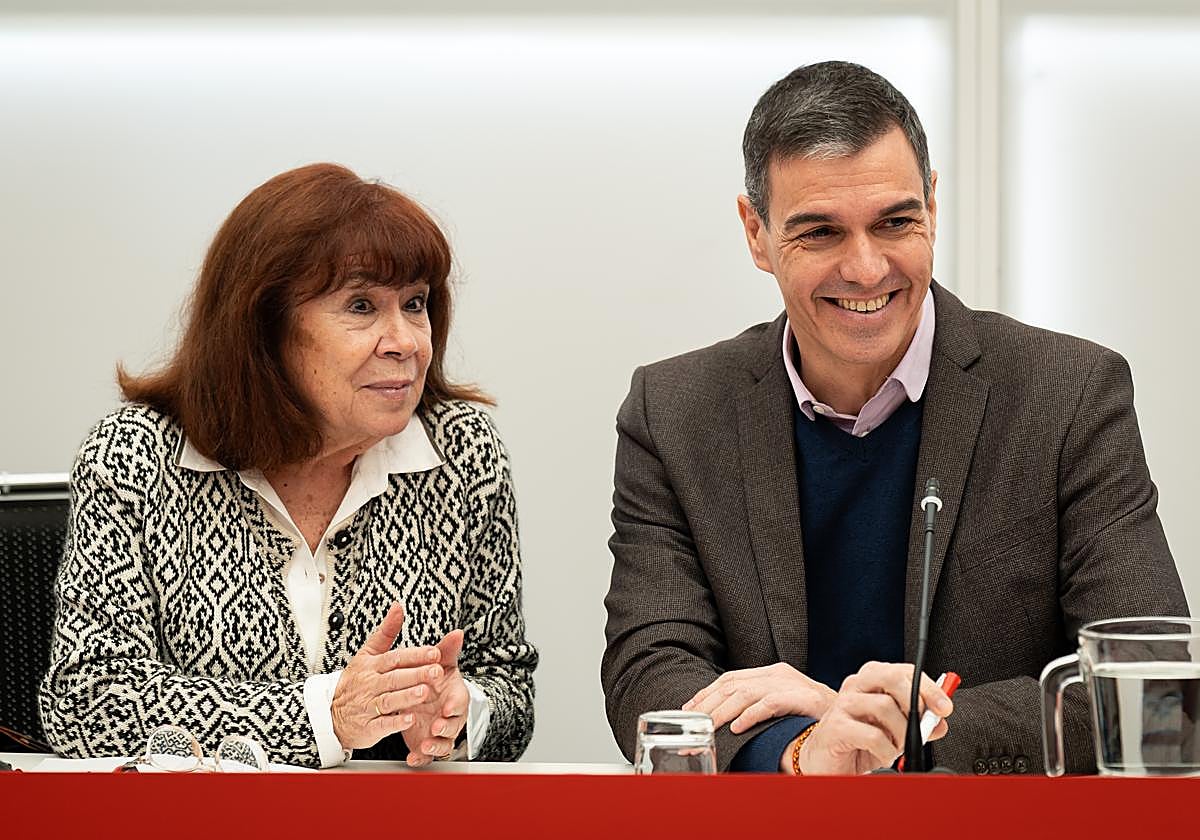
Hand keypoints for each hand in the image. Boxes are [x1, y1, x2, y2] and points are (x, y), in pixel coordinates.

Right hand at [331, 603, 443, 749]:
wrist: (329, 713)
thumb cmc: (355, 681)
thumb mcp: (367, 653)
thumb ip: (386, 632)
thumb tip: (398, 606)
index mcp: (372, 665)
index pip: (396, 657)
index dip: (416, 655)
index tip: (435, 652)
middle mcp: (370, 684)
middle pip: (395, 677)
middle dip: (417, 674)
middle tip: (437, 671)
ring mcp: (367, 706)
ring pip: (389, 700)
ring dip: (407, 696)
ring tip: (425, 692)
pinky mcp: (367, 727)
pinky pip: (381, 725)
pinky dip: (395, 723)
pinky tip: (410, 719)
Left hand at [401, 628, 469, 766]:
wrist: (429, 699)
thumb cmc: (436, 681)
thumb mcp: (441, 664)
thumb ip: (447, 651)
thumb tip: (457, 632)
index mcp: (454, 697)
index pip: (460, 701)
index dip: (455, 705)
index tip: (448, 707)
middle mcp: (450, 717)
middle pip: (454, 725)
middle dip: (446, 727)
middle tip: (436, 726)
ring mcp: (439, 732)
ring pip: (443, 743)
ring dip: (435, 745)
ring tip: (425, 745)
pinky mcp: (427, 744)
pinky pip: (427, 756)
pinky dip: (421, 758)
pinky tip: (412, 758)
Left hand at [683, 663, 836, 732]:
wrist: (857, 720)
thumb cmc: (816, 721)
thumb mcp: (783, 709)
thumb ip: (758, 708)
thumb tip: (725, 722)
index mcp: (772, 674)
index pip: (730, 679)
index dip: (706, 694)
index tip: (689, 711)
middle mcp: (779, 674)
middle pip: (731, 685)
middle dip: (707, 705)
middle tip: (691, 725)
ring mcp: (793, 683)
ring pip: (745, 693)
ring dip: (721, 712)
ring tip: (708, 728)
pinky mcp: (806, 697)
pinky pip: (770, 703)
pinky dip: (750, 715)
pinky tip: (736, 728)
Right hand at [793, 662, 952, 775]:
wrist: (826, 762)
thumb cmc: (858, 741)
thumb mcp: (894, 731)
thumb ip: (917, 724)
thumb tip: (939, 722)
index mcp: (871, 681)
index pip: (904, 671)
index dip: (928, 687)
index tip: (944, 707)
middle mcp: (856, 686)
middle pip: (891, 676)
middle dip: (916, 699)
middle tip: (923, 723)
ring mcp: (843, 704)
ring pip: (884, 706)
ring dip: (901, 733)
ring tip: (897, 746)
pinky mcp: (835, 727)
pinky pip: (872, 735)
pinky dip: (886, 750)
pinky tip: (884, 754)